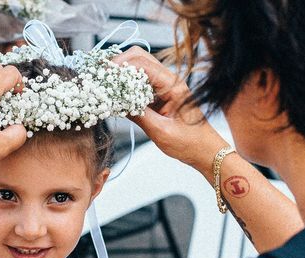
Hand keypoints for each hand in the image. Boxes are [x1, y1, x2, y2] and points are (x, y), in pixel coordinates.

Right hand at [113, 47, 226, 171]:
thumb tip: (116, 103)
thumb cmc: (190, 143)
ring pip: (138, 70)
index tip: (103, 74)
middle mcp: (168, 81)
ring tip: (105, 87)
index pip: (142, 63)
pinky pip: (140, 85)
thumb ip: (138, 115)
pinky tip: (116, 97)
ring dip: (121, 76)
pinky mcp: (159, 96)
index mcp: (173, 85)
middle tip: (100, 77)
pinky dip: (126, 88)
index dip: (120, 65)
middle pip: (139, 58)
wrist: (204, 151)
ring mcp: (164, 87)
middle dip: (118, 64)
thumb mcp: (160, 131)